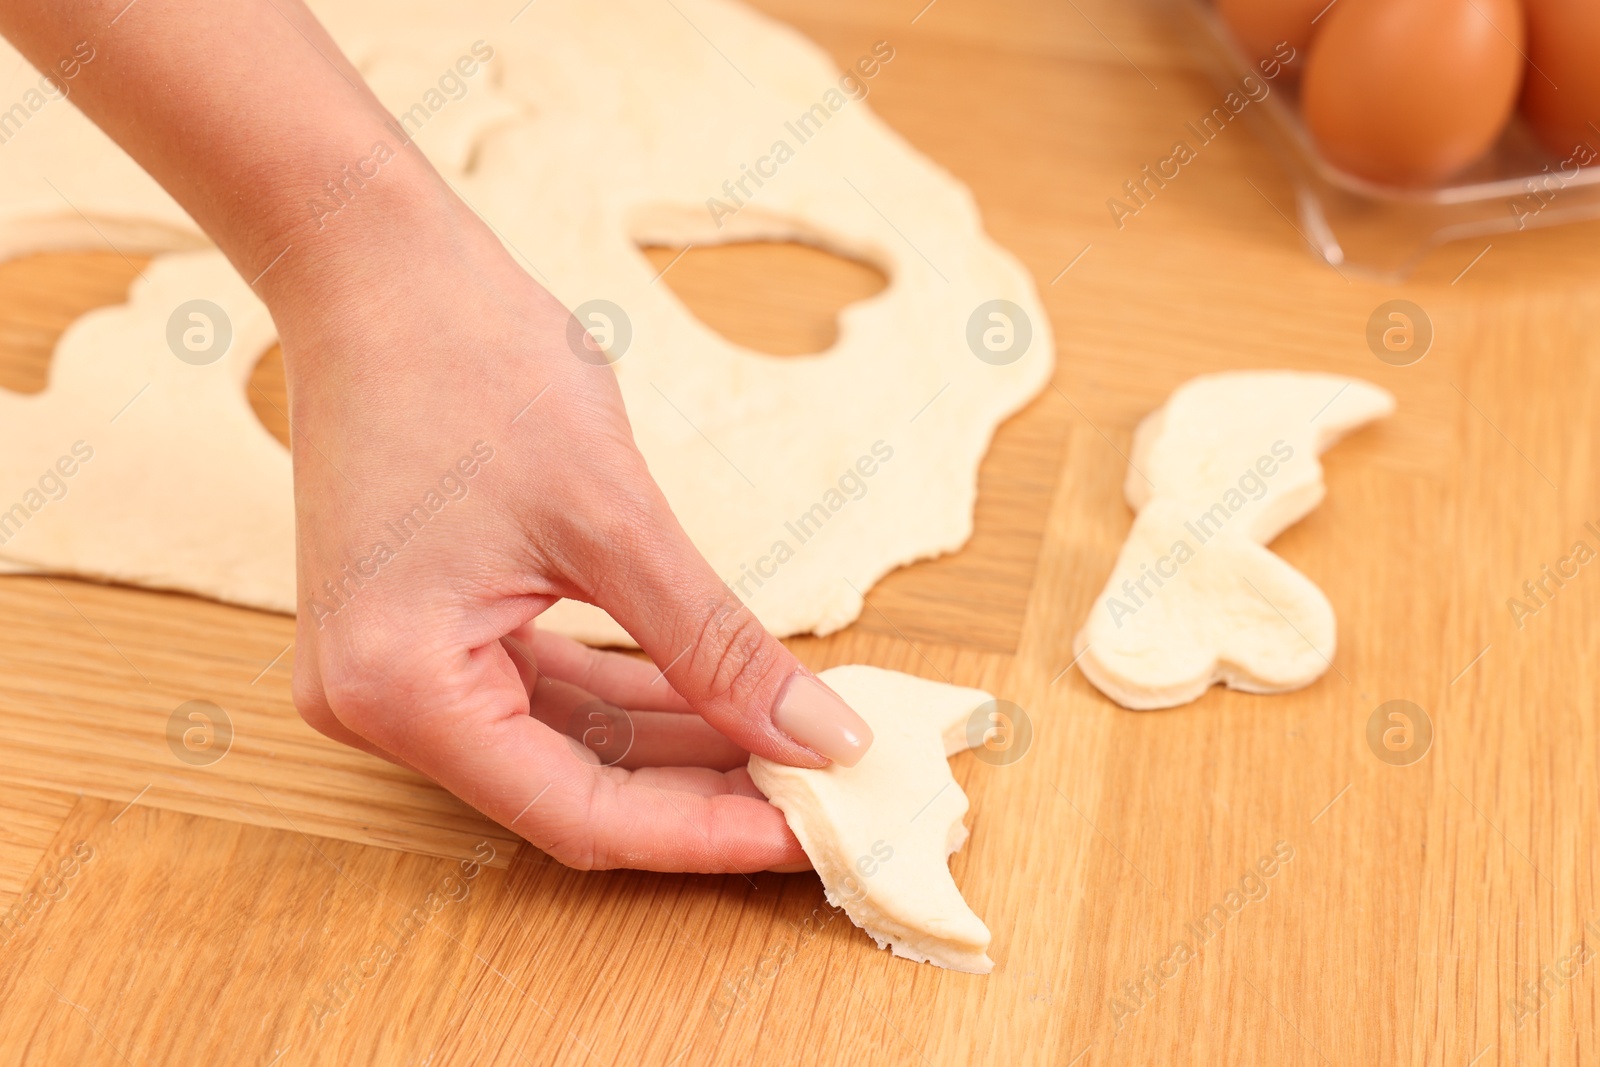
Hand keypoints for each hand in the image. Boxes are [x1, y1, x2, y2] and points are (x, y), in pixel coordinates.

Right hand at [276, 181, 872, 871]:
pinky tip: (724, 696)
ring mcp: (398, 669)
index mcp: (399, 690)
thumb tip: (819, 737)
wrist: (376, 264)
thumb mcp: (613, 518)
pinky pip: (548, 687)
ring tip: (793, 744)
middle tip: (823, 794)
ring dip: (682, 744)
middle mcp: (380, 703)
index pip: (581, 817)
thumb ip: (716, 645)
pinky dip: (636, 693)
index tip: (814, 837)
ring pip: (570, 743)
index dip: (708, 838)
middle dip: (706, 792)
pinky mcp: (427, 630)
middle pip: (575, 791)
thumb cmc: (469, 362)